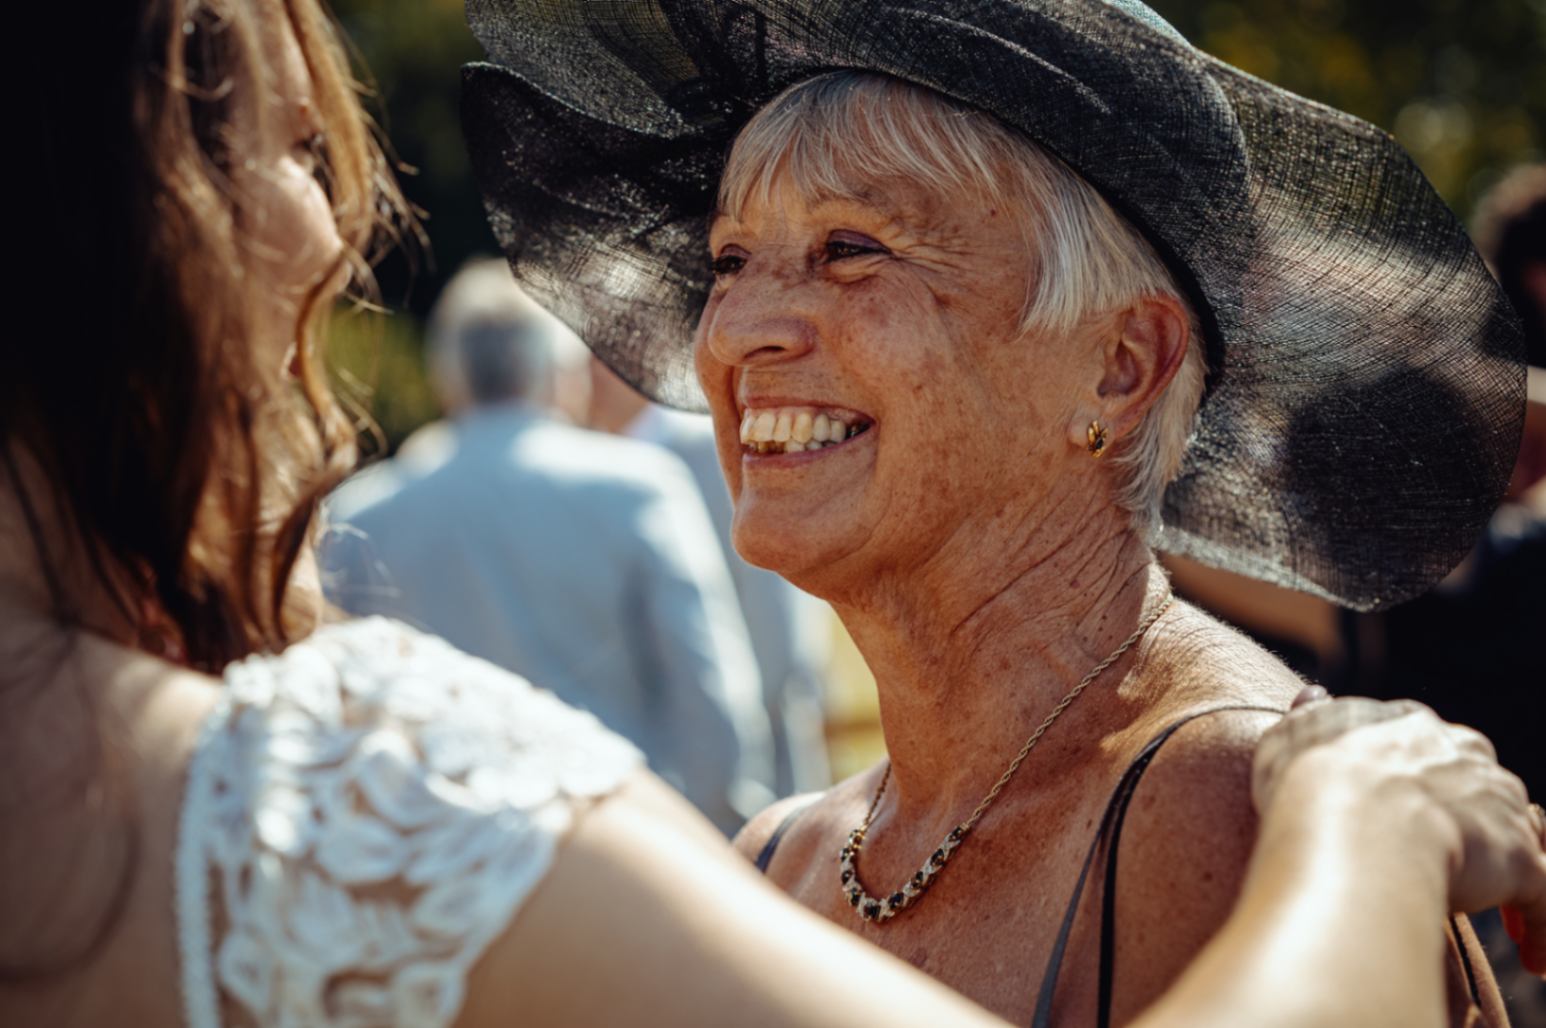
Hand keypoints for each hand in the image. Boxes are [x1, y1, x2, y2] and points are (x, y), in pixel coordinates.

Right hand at [1252, 692, 1545, 975]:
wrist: (1348, 825)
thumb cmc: (1308, 786)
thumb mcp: (1291, 738)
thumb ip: (1308, 718)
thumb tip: (1315, 694)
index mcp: (1413, 728)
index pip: (1436, 749)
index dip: (1426, 783)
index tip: (1411, 816)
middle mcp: (1466, 755)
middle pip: (1487, 786)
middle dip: (1477, 821)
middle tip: (1455, 863)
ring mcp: (1497, 806)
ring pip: (1522, 835)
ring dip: (1510, 871)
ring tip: (1501, 917)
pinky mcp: (1519, 859)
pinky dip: (1542, 928)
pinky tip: (1532, 958)